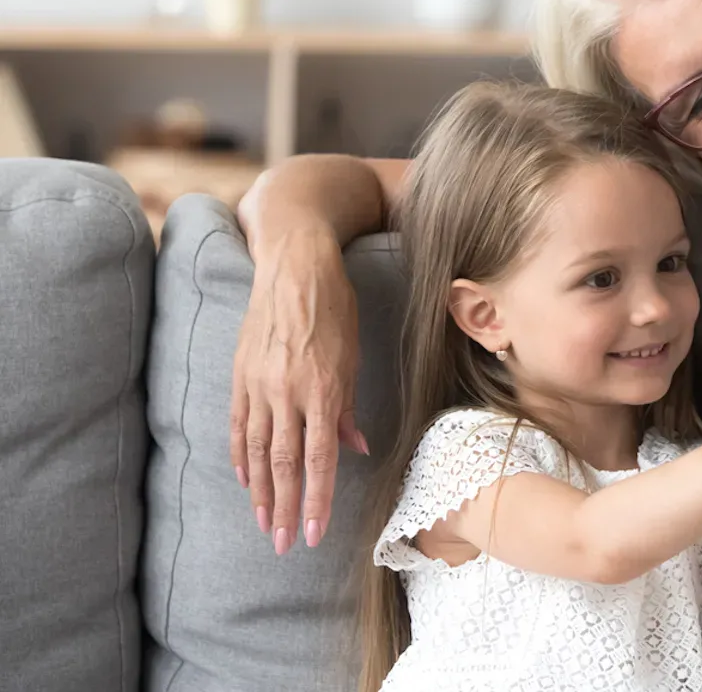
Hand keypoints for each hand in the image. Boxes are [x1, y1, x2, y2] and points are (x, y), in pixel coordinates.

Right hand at [230, 227, 365, 554]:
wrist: (295, 266)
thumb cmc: (335, 308)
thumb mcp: (353, 356)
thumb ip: (349, 409)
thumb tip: (354, 450)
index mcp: (323, 389)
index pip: (318, 460)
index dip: (315, 501)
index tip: (312, 534)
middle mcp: (288, 392)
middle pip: (284, 464)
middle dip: (283, 509)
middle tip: (281, 545)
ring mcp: (259, 385)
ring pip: (256, 451)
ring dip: (259, 492)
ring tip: (262, 523)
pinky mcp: (240, 375)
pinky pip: (237, 425)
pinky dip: (240, 456)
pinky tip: (243, 480)